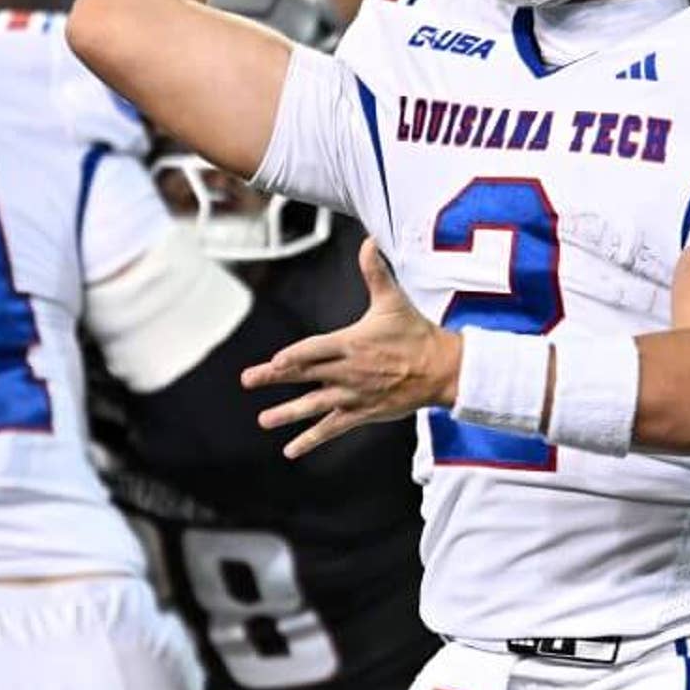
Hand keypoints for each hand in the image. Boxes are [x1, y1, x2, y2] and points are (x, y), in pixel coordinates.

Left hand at [240, 237, 459, 458]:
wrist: (441, 370)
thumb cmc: (416, 333)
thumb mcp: (393, 301)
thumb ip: (375, 271)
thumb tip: (369, 240)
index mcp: (352, 343)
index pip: (316, 350)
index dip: (295, 356)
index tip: (275, 362)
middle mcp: (348, 372)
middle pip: (305, 375)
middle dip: (274, 377)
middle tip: (248, 380)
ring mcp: (353, 395)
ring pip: (314, 405)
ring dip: (287, 413)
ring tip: (264, 420)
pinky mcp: (361, 413)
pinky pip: (331, 428)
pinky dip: (310, 439)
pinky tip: (290, 449)